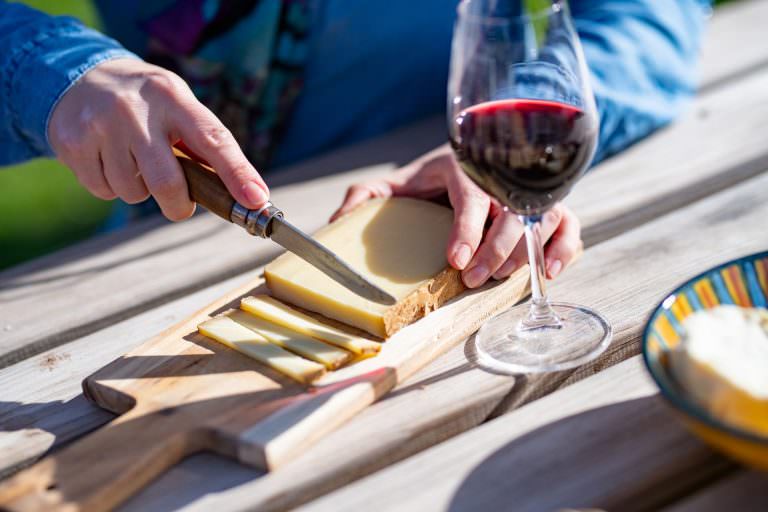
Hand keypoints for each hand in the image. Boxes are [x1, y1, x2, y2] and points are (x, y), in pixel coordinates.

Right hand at [49, 58, 267, 220]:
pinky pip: (104, 191)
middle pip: (167, 182)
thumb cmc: (147, 103)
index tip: (256, 200)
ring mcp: (100, 125)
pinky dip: (113, 187)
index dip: (237, 173)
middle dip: (179, 206)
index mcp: (173, 97)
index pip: (213, 139)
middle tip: (180, 205)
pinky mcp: (72, 143)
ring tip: (135, 161)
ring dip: (141, 190)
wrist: (79, 76)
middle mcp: (135, 109)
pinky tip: (109, 160)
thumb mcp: (179, 107)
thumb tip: (247, 194)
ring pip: (134, 192)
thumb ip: (207, 146)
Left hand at [332, 145, 581, 287]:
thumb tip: (337, 221)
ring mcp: (527, 191)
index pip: (472, 195)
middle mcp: (501, 175)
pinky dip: (565, 248)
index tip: (455, 261)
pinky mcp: (546, 207)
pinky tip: (550, 272)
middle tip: (473, 280)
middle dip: (495, 250)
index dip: (467, 230)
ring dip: (527, 251)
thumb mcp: (392, 185)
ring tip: (502, 278)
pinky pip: (569, 225)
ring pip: (544, 218)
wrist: (467, 158)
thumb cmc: (427, 180)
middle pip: (512, 210)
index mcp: (464, 166)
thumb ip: (364, 198)